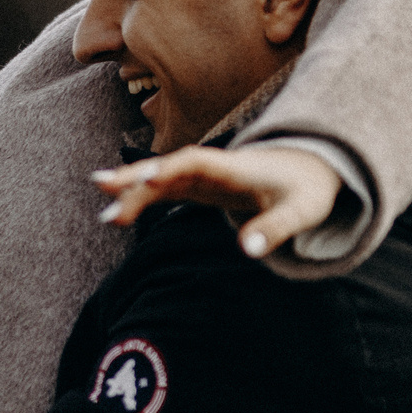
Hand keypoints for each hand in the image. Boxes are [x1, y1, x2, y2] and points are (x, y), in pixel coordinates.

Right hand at [89, 146, 341, 258]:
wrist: (310, 168)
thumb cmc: (306, 189)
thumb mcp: (302, 211)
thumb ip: (275, 228)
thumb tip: (246, 250)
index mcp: (234, 167)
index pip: (196, 162)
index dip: (171, 168)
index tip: (146, 179)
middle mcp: (212, 167)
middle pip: (168, 167)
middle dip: (136, 175)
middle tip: (102, 186)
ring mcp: (203, 177)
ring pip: (161, 179)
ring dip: (131, 190)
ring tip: (103, 209)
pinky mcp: (200, 187)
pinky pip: (165, 190)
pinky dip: (142, 197)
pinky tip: (119, 209)